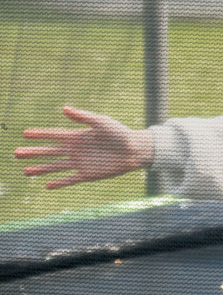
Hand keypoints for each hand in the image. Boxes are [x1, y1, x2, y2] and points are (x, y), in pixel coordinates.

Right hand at [14, 106, 153, 188]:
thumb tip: (64, 109)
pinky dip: (59, 183)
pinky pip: (70, 180)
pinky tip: (47, 185)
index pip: (53, 135)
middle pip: (50, 152)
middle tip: (15, 153)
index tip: (24, 133)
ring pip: (55, 167)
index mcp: (78, 136)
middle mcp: (76, 150)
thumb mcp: (101, 122)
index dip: (39, 134)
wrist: (135, 150)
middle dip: (33, 152)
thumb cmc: (120, 133)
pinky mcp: (88, 174)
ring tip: (25, 171)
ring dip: (41, 169)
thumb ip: (83, 117)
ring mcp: (81, 163)